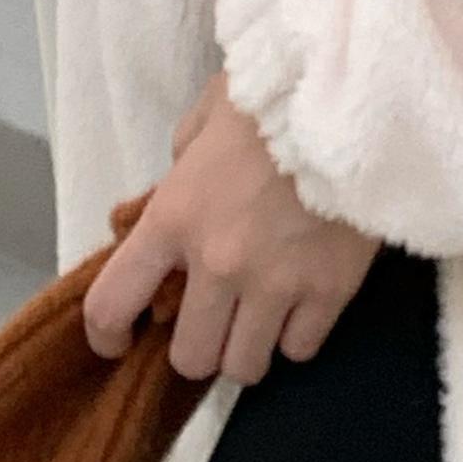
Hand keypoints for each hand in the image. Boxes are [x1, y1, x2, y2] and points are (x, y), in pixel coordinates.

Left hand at [82, 71, 378, 384]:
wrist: (355, 94)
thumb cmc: (275, 94)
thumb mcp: (209, 113)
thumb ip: (183, 159)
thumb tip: (177, 188)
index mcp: (174, 217)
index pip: (111, 305)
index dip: (107, 336)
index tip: (121, 340)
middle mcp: (218, 264)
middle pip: (190, 357)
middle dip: (199, 344)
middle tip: (215, 318)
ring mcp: (276, 284)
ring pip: (245, 367)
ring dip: (247, 346)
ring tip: (262, 315)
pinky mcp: (330, 291)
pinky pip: (300, 349)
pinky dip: (297, 333)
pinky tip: (303, 302)